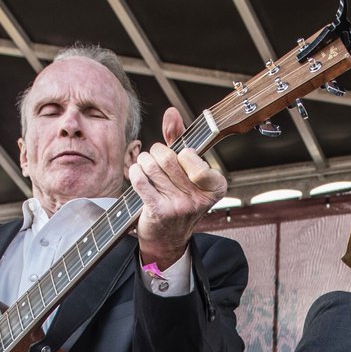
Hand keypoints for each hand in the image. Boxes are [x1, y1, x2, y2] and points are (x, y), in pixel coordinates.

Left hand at [130, 107, 225, 270]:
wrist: (168, 238)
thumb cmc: (177, 198)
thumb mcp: (185, 170)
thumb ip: (179, 138)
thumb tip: (171, 112)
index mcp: (215, 186)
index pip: (193, 157)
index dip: (182, 153)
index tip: (182, 159)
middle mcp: (199, 198)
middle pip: (168, 158)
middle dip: (157, 153)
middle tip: (156, 161)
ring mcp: (180, 207)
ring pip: (152, 166)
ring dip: (144, 162)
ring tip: (146, 167)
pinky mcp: (160, 212)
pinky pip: (140, 180)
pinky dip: (135, 172)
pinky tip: (138, 174)